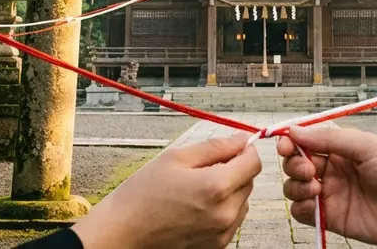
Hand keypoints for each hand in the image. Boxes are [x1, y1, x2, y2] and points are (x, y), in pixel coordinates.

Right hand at [73, 134, 260, 248]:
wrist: (123, 233)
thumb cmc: (142, 195)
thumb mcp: (175, 158)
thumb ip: (214, 147)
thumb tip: (241, 139)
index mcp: (216, 187)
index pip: (254, 162)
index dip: (244, 150)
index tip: (232, 148)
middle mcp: (224, 213)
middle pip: (249, 181)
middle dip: (234, 170)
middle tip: (203, 168)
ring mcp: (221, 233)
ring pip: (242, 201)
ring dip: (229, 191)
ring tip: (196, 190)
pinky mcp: (216, 246)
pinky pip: (232, 220)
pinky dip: (221, 210)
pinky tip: (196, 207)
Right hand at [278, 125, 376, 248]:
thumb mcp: (367, 146)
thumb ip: (329, 138)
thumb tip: (295, 130)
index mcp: (341, 148)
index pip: (306, 140)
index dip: (291, 141)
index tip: (287, 144)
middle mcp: (333, 169)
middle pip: (295, 163)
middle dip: (293, 163)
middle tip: (309, 169)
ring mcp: (332, 194)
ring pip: (294, 187)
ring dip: (295, 185)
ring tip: (315, 187)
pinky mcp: (332, 218)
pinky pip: (302, 212)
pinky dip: (301, 207)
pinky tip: (315, 202)